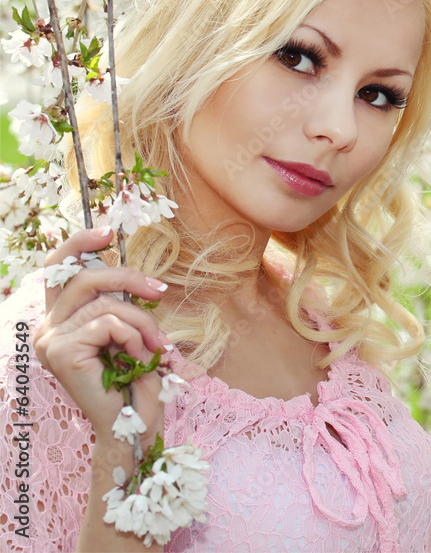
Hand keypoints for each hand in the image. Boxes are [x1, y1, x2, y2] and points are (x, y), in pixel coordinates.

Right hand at [34, 227, 168, 448]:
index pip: (57, 270)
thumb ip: (118, 303)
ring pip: (105, 302)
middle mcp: (46, 327)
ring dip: (142, 320)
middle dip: (128, 278)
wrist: (133, 423)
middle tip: (160, 290)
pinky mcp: (61, 352)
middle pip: (82, 277)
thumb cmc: (135, 378)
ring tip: (157, 344)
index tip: (108, 232)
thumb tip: (131, 273)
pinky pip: (108, 322)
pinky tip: (138, 357)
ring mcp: (49, 340)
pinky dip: (134, 335)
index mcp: (59, 320)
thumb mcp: (128, 331)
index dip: (79, 244)